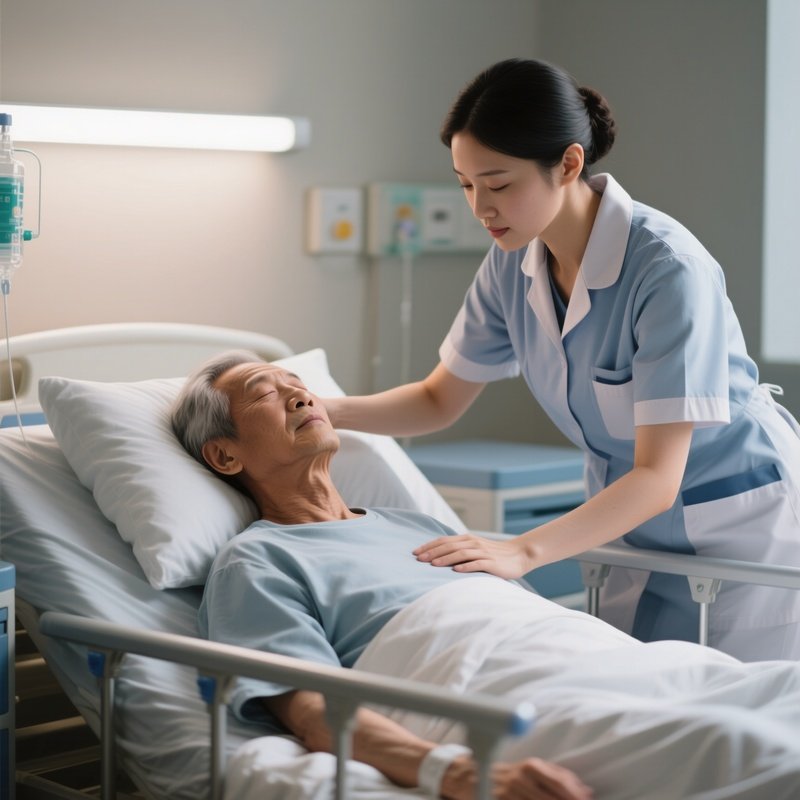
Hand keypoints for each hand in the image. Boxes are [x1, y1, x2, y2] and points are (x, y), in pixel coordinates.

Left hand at [413, 533, 531, 579]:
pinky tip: (455, 570)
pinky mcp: (491, 563)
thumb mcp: (475, 549)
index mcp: (467, 539)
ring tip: (432, 564)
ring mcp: (482, 552)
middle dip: (432, 552)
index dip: (429, 546)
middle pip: (449, 546)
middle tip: (418, 559)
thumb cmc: (494, 555)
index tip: (415, 552)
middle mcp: (473, 543)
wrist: (519, 555)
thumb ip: (460, 550)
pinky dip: (465, 566)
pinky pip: (477, 563)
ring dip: (445, 559)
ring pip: (460, 553)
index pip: (444, 540)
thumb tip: (438, 556)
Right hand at [441, 756, 591, 799]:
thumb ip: (559, 777)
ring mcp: (509, 793)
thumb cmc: (510, 774)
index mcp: (531, 766)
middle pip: (551, 797)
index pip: (560, 782)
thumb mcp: (533, 769)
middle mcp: (520, 779)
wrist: (472, 776)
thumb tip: (587, 792)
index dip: (576, 795)